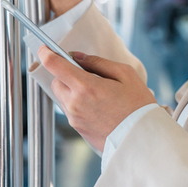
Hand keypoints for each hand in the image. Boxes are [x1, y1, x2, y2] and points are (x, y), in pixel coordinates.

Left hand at [38, 48, 156, 151]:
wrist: (142, 139)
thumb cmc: (138, 106)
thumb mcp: (125, 74)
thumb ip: (98, 62)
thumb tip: (78, 57)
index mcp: (86, 87)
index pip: (54, 65)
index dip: (46, 52)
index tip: (45, 48)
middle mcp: (75, 104)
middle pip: (56, 81)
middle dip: (65, 74)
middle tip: (85, 73)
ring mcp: (75, 119)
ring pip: (63, 96)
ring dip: (72, 89)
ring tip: (97, 91)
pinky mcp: (78, 129)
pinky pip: (71, 110)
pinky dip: (78, 103)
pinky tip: (98, 104)